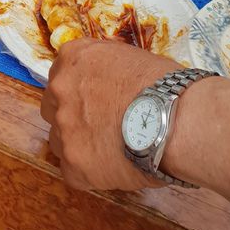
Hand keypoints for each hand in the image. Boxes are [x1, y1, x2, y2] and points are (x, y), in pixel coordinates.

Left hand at [40, 39, 180, 191]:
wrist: (175, 120)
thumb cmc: (163, 85)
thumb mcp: (128, 56)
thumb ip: (104, 67)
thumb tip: (105, 79)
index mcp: (72, 59)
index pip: (62, 75)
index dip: (79, 90)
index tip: (95, 100)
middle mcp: (59, 90)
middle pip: (53, 106)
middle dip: (72, 115)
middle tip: (100, 125)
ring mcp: (64, 128)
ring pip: (59, 140)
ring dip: (79, 144)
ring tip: (110, 150)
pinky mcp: (74, 163)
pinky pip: (72, 171)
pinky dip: (89, 173)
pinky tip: (113, 169)